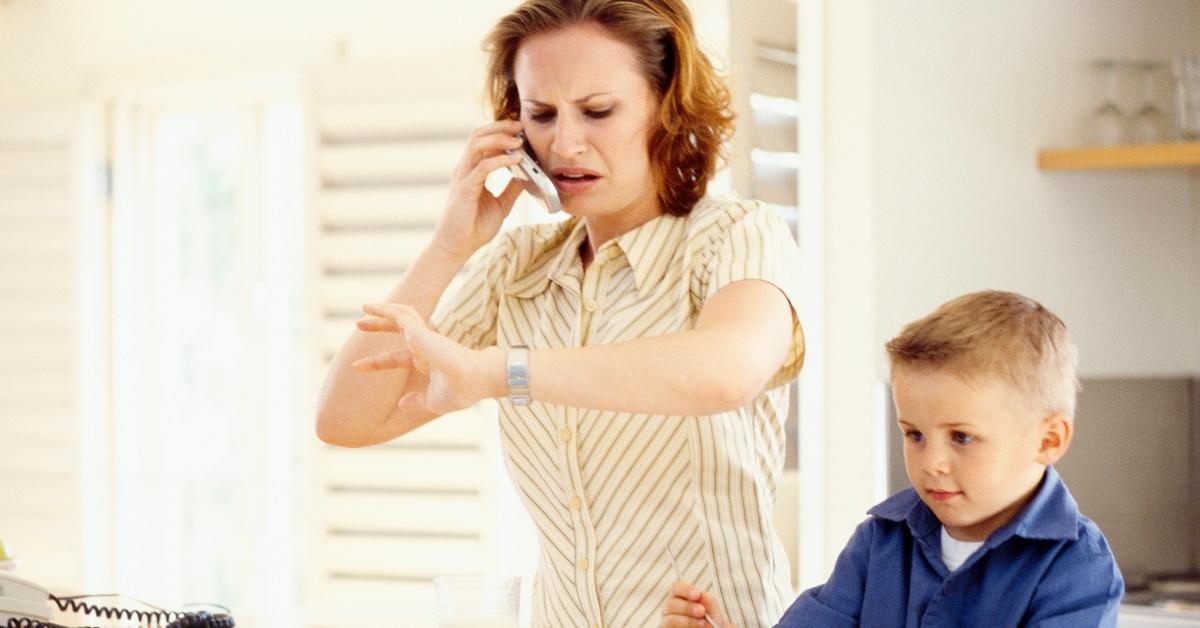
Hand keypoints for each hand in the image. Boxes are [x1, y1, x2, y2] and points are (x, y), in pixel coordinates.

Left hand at [351, 303, 503, 414]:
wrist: (476, 379)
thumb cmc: (462, 391)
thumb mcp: (434, 402)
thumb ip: (418, 402)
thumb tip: (402, 404)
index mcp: (429, 362)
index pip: (399, 358)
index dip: (378, 362)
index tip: (357, 366)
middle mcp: (426, 347)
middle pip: (399, 330)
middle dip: (380, 327)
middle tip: (359, 324)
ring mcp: (424, 337)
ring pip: (402, 317)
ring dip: (382, 313)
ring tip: (363, 308)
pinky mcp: (420, 331)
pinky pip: (399, 315)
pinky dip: (385, 309)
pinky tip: (369, 307)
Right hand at [431, 119, 526, 258]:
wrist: (456, 248)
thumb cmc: (474, 227)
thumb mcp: (501, 204)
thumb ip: (512, 188)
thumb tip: (530, 175)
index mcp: (472, 171)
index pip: (483, 141)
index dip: (501, 131)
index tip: (521, 128)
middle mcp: (465, 170)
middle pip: (477, 135)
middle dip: (500, 127)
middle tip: (521, 125)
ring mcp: (462, 178)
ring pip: (476, 145)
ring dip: (499, 138)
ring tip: (519, 139)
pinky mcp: (464, 190)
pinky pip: (482, 168)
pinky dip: (500, 160)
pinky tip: (516, 159)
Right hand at [661, 581, 732, 627]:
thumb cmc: (711, 623)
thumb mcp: (713, 612)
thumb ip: (708, 602)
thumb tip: (700, 595)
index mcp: (679, 599)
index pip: (676, 588)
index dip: (685, 590)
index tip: (697, 594)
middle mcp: (670, 610)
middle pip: (670, 603)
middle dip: (687, 607)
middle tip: (702, 611)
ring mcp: (667, 623)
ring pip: (669, 620)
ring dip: (687, 621)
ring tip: (703, 624)